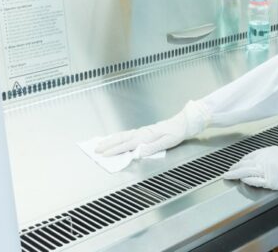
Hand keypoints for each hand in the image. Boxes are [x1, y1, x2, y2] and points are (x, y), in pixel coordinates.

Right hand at [95, 100, 209, 156]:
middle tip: (95, 149)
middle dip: (107, 144)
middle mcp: (141, 133)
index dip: (114, 150)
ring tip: (100, 143)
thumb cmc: (176, 133)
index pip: (126, 145)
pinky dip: (117, 137)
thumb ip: (153, 147)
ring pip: (122, 135)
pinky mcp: (143, 131)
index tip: (104, 155)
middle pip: (120, 139)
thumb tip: (139, 152)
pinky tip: (114, 138)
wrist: (182, 123)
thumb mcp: (167, 142)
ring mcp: (141, 131)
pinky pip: (126, 134)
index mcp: (145, 136)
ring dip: (110, 140)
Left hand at [223, 146, 277, 191]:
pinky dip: (246, 180)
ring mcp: (266, 170)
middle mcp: (264, 159)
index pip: (249, 156)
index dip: (241, 162)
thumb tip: (256, 159)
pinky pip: (254, 180)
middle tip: (228, 172)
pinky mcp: (269, 181)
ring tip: (229, 177)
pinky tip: (241, 181)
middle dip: (234, 168)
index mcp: (266, 151)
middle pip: (244, 164)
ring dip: (236, 174)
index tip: (236, 165)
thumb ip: (266, 155)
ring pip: (246, 172)